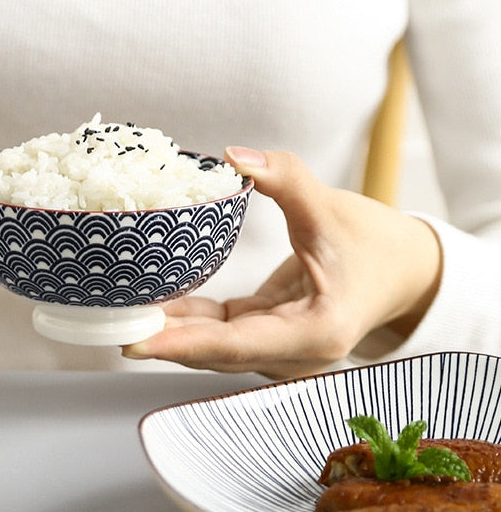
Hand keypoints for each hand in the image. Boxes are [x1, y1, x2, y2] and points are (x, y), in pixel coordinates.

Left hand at [122, 146, 441, 378]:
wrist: (401, 270)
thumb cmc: (375, 245)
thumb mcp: (332, 208)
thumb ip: (286, 179)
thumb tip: (234, 156)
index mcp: (316, 333)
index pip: (237, 345)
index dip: (182, 345)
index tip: (134, 344)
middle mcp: (294, 354)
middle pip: (216, 352)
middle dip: (163, 339)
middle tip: (110, 322)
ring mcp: (280, 350)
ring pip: (213, 345)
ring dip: (170, 330)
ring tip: (121, 312)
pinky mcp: (267, 335)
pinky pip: (220, 331)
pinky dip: (188, 319)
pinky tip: (154, 305)